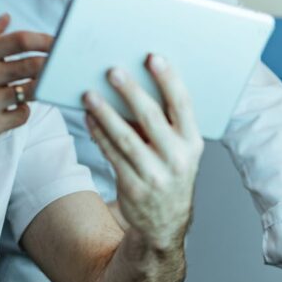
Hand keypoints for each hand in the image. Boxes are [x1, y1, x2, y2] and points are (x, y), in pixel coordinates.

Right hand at [0, 14, 51, 156]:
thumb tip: (7, 18)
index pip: (19, 40)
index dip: (44, 40)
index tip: (58, 43)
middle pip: (33, 66)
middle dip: (51, 65)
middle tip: (59, 66)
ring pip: (30, 91)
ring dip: (37, 88)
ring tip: (34, 86)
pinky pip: (21, 115)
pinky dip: (23, 110)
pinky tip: (14, 107)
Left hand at [83, 54, 203, 250]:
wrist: (165, 223)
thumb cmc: (170, 172)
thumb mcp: (180, 150)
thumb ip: (165, 122)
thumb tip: (136, 82)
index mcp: (193, 142)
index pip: (182, 104)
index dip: (168, 79)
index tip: (154, 58)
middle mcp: (177, 158)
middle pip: (151, 117)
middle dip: (130, 91)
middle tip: (113, 70)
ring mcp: (155, 175)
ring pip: (125, 137)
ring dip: (105, 112)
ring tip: (89, 93)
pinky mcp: (133, 186)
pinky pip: (111, 154)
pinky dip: (98, 134)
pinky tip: (89, 117)